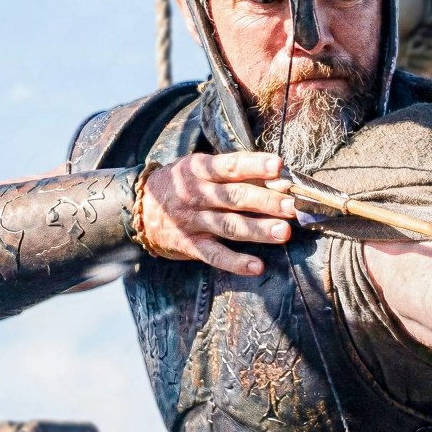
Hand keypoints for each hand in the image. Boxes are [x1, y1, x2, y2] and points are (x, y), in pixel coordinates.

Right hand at [139, 152, 296, 275]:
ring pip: (229, 225)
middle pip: (235, 197)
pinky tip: (256, 266)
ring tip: (284, 232)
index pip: (231, 166)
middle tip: (292, 205)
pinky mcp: (190, 245)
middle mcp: (196, 194)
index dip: (254, 165)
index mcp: (201, 169)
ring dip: (258, 230)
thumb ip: (236, 173)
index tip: (278, 166)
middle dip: (266, 201)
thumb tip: (278, 178)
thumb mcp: (201, 169)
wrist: (140, 208)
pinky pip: (214, 255)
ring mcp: (193, 221)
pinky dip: (235, 262)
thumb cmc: (183, 184)